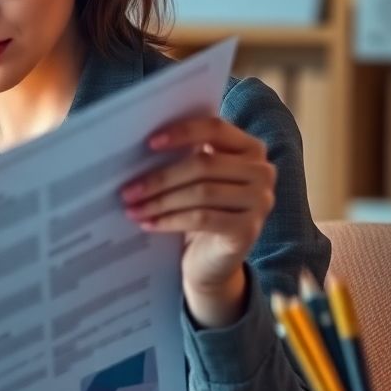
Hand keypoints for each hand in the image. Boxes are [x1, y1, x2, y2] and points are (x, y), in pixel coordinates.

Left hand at [120, 117, 275, 328]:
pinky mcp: (248, 230)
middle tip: (128, 190)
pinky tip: (149, 223)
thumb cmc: (201, 211)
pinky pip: (202, 218)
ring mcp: (260, 202)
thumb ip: (185, 156)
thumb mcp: (196, 180)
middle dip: (160, 177)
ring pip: (201, 193)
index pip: (215, 128)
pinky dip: (170, 220)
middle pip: (204, 164)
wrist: (213, 261)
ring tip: (133, 208)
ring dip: (160, 201)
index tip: (150, 143)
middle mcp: (262, 172)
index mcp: (250, 148)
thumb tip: (142, 145)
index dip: (182, 132)